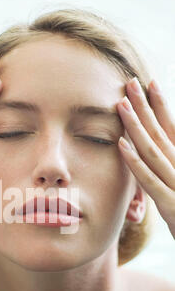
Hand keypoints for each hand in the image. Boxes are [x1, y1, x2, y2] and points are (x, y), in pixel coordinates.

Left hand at [116, 77, 174, 239]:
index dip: (162, 106)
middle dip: (146, 107)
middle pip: (162, 133)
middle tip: (130, 83)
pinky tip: (120, 145)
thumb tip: (166, 146)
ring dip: (137, 127)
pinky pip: (151, 181)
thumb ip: (170, 167)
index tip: (150, 83)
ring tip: (121, 105)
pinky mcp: (172, 206)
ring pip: (154, 150)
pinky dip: (135, 162)